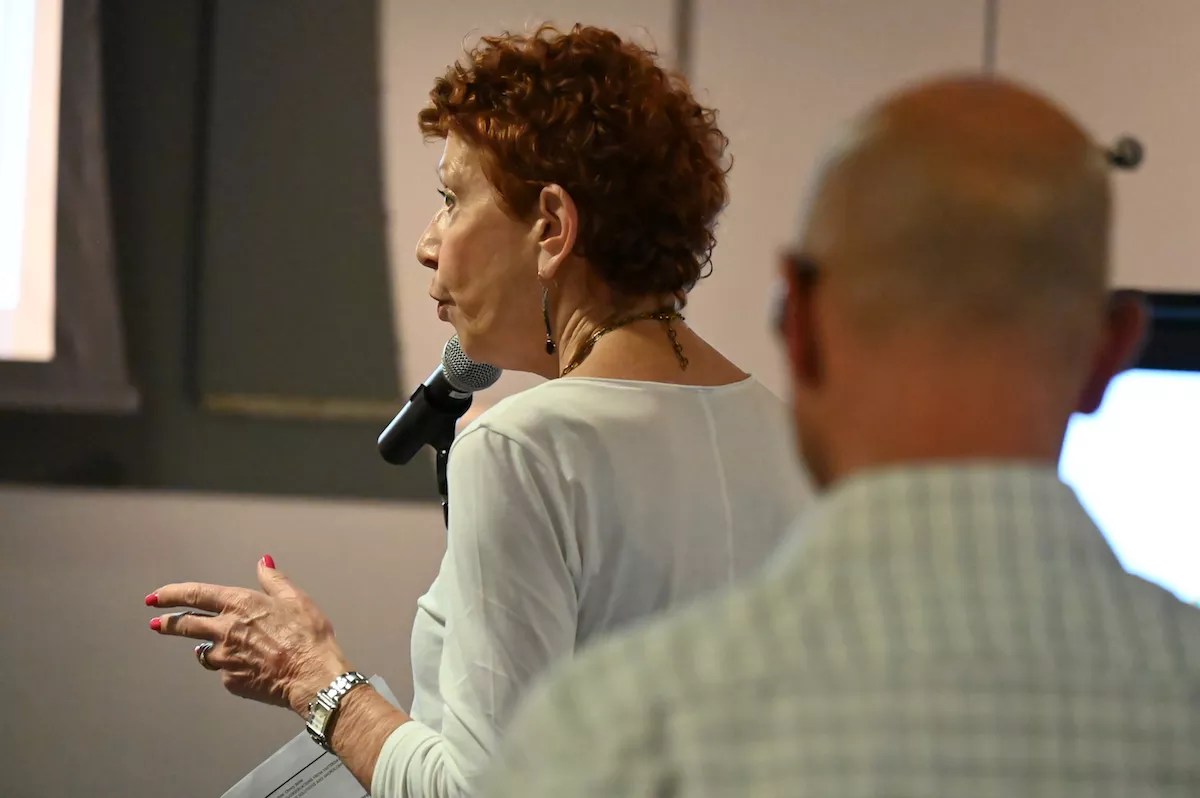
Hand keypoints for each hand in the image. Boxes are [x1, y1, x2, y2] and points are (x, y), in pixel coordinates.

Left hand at [146, 556, 352, 715]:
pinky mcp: (231, 681)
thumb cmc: (308, 635)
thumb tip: (263, 562)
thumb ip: (274, 580)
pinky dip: (232, 668)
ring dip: (206, 649)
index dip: (172, 595)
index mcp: (240, 605)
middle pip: (186, 626)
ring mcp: (225, 658)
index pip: (195, 595)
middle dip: (167, 623)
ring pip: (205, 653)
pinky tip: (249, 668)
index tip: (155, 597)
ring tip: (215, 650)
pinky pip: (225, 673)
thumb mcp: (296, 599)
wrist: (312, 675)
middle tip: (156, 623)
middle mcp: (226, 630)